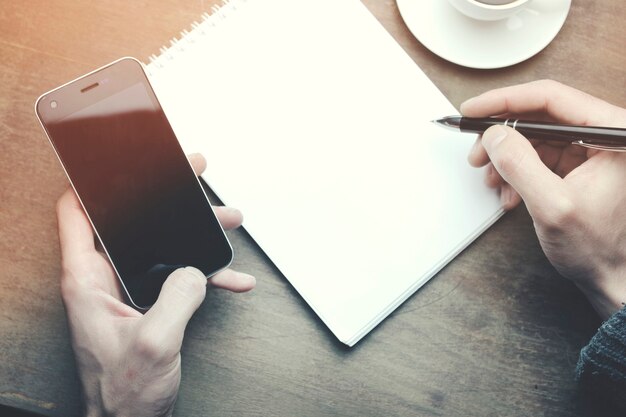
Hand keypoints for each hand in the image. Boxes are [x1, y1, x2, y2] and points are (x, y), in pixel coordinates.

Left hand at [57, 153, 255, 416]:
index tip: (124, 160)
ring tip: (227, 221)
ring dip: (195, 233)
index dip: (95, 181)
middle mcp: (105, 280)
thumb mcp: (153, 344)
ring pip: (162, 246)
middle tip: (190, 174)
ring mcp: (128, 292)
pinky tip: (233, 278)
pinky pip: (179, 278)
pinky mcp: (150, 306)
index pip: (77, 213)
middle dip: (166, 197)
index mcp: (88, 280)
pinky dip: (207, 273)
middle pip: (131, 220)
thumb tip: (195, 270)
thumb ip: (177, 299)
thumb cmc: (123, 394)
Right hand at [461, 80, 625, 319]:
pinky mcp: (576, 165)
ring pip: (532, 137)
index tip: (474, 109)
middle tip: (476, 153)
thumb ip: (521, 165)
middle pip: (538, 116)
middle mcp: (603, 135)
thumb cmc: (596, 248)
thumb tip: (494, 134)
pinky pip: (535, 156)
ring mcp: (589, 150)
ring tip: (492, 180)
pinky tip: (509, 192)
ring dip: (505, 158)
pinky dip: (515, 172)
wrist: (608, 276)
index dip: (506, 101)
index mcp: (613, 132)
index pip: (552, 98)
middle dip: (501, 136)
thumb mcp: (553, 206)